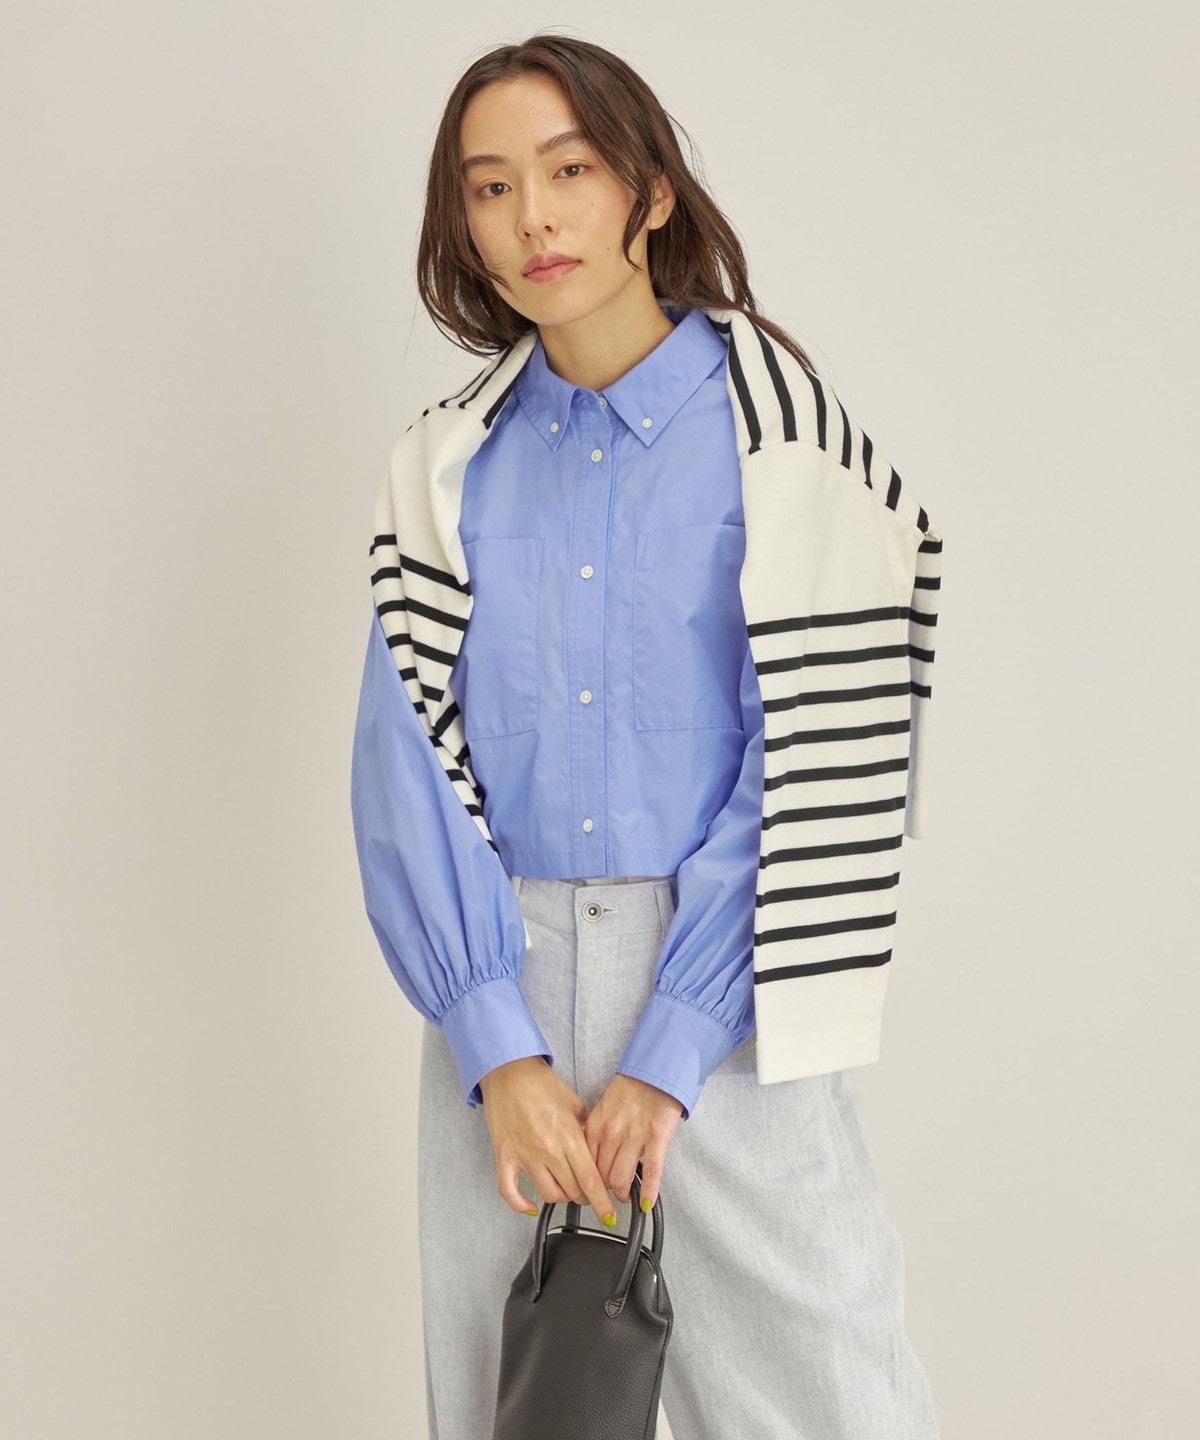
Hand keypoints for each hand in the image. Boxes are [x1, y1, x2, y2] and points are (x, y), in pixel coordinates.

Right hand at [479, 1056, 618, 1228]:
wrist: (510, 1073)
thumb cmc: (541, 1084)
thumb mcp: (575, 1104)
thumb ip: (587, 1132)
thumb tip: (597, 1154)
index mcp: (568, 1136)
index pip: (591, 1180)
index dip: (602, 1202)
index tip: (609, 1214)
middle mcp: (548, 1150)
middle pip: (573, 1191)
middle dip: (586, 1199)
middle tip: (591, 1196)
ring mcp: (524, 1156)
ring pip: (548, 1194)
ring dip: (562, 1199)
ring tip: (568, 1192)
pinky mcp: (505, 1157)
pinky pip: (509, 1191)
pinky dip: (520, 1205)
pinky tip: (531, 1207)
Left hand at [582, 1073, 682, 1213]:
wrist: (653, 1072)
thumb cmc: (629, 1091)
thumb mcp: (602, 1110)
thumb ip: (595, 1134)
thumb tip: (591, 1159)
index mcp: (595, 1127)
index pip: (584, 1166)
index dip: (587, 1183)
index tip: (590, 1191)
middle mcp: (611, 1134)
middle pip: (600, 1176)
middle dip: (604, 1192)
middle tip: (608, 1198)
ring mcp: (634, 1137)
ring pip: (621, 1178)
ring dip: (623, 1194)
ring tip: (627, 1198)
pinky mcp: (656, 1138)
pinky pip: (651, 1172)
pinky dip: (649, 1191)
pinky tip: (647, 1203)